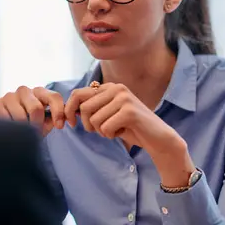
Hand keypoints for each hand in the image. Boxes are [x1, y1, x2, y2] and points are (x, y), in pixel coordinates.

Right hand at [0, 86, 65, 136]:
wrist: (7, 131)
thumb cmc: (29, 125)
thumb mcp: (44, 123)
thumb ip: (53, 120)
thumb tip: (58, 122)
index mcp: (39, 92)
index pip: (54, 97)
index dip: (58, 112)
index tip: (60, 126)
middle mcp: (24, 90)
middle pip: (36, 108)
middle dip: (37, 125)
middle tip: (34, 134)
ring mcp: (9, 96)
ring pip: (21, 117)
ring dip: (23, 130)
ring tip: (22, 134)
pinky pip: (7, 121)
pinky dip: (12, 130)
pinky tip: (11, 131)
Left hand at [64, 82, 194, 186]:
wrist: (158, 138)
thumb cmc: (130, 127)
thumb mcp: (107, 113)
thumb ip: (91, 107)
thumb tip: (65, 109)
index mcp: (108, 86)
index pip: (78, 94)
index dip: (69, 110)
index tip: (71, 124)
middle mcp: (116, 88)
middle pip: (84, 108)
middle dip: (87, 124)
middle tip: (100, 131)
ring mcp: (123, 98)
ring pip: (94, 119)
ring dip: (101, 131)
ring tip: (115, 130)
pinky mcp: (129, 111)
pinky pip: (105, 127)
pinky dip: (110, 135)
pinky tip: (122, 132)